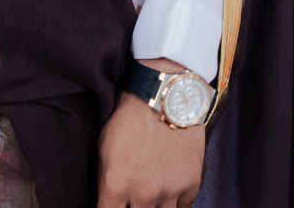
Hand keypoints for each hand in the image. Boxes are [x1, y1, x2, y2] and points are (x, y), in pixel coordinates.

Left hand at [96, 60, 206, 207]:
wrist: (164, 96)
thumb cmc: (128, 120)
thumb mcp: (103, 151)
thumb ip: (104, 185)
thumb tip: (104, 203)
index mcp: (115, 186)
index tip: (114, 204)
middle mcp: (143, 194)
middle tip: (133, 197)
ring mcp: (169, 191)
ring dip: (154, 207)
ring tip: (150, 194)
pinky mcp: (190, 184)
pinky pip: (182, 207)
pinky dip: (174, 203)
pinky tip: (168, 190)